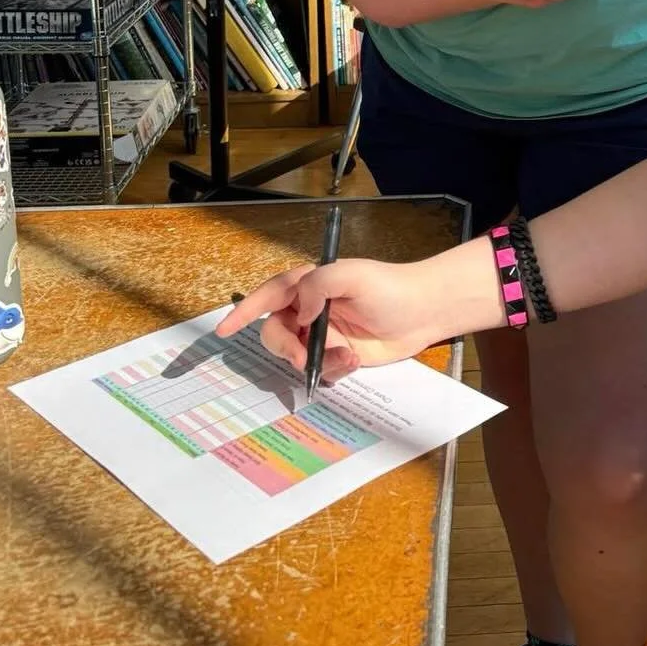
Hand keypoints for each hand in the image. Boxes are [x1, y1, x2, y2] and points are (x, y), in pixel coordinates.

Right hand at [218, 258, 435, 383]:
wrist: (423, 313)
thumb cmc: (390, 287)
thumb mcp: (352, 275)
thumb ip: (318, 286)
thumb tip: (300, 314)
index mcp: (308, 284)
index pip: (267, 296)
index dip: (243, 311)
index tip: (223, 331)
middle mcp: (310, 310)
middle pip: (275, 333)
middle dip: (285, 349)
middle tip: (304, 358)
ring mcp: (322, 335)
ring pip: (297, 357)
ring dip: (317, 361)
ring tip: (346, 356)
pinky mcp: (337, 355)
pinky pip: (320, 370)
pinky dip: (333, 370)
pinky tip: (354, 361)